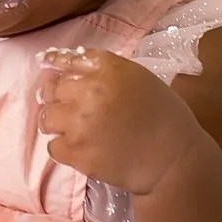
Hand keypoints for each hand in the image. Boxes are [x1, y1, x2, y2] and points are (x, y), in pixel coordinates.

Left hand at [36, 47, 202, 200]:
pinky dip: (63, 147)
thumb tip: (73, 64)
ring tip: (71, 128)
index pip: (69, 60)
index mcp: (108, 69)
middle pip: (52, 87)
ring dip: (55, 121)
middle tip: (64, 105)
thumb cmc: (165, 118)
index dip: (56, 64)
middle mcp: (90, 91)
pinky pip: (53, 146)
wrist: (173, 162)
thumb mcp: (140, 79)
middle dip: (54, 95)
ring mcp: (79, 124)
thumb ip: (107, 70)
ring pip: (47, 117)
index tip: (47, 66)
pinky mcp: (75, 152)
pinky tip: (80, 148)